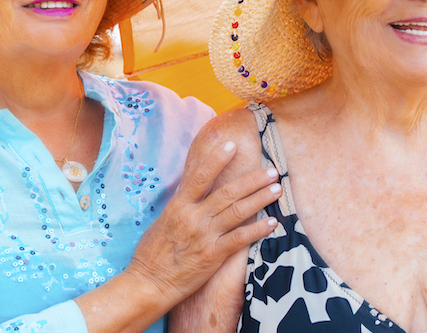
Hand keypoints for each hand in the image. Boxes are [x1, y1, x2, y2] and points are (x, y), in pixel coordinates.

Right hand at [124, 141, 280, 305]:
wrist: (149, 281)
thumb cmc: (153, 251)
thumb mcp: (163, 220)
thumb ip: (181, 204)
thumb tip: (194, 188)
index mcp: (178, 205)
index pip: (201, 176)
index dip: (217, 159)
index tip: (232, 144)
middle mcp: (194, 217)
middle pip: (228, 192)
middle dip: (252, 179)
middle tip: (271, 170)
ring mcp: (205, 236)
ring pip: (238, 212)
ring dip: (260, 199)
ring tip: (276, 189)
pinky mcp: (213, 255)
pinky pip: (240, 239)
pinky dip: (257, 229)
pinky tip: (272, 222)